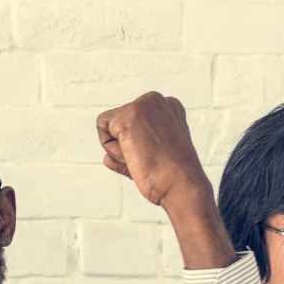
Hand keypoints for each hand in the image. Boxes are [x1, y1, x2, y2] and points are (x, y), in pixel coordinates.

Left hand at [96, 92, 215, 207]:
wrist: (181, 184)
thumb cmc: (172, 176)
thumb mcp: (157, 154)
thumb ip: (135, 148)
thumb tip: (106, 159)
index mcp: (168, 106)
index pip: (133, 122)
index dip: (137, 146)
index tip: (157, 155)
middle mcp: (156, 100)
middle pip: (118, 123)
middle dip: (125, 146)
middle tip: (148, 159)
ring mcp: (142, 105)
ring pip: (109, 126)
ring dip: (118, 150)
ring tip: (142, 157)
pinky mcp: (128, 114)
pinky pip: (102, 128)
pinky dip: (111, 148)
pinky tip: (132, 154)